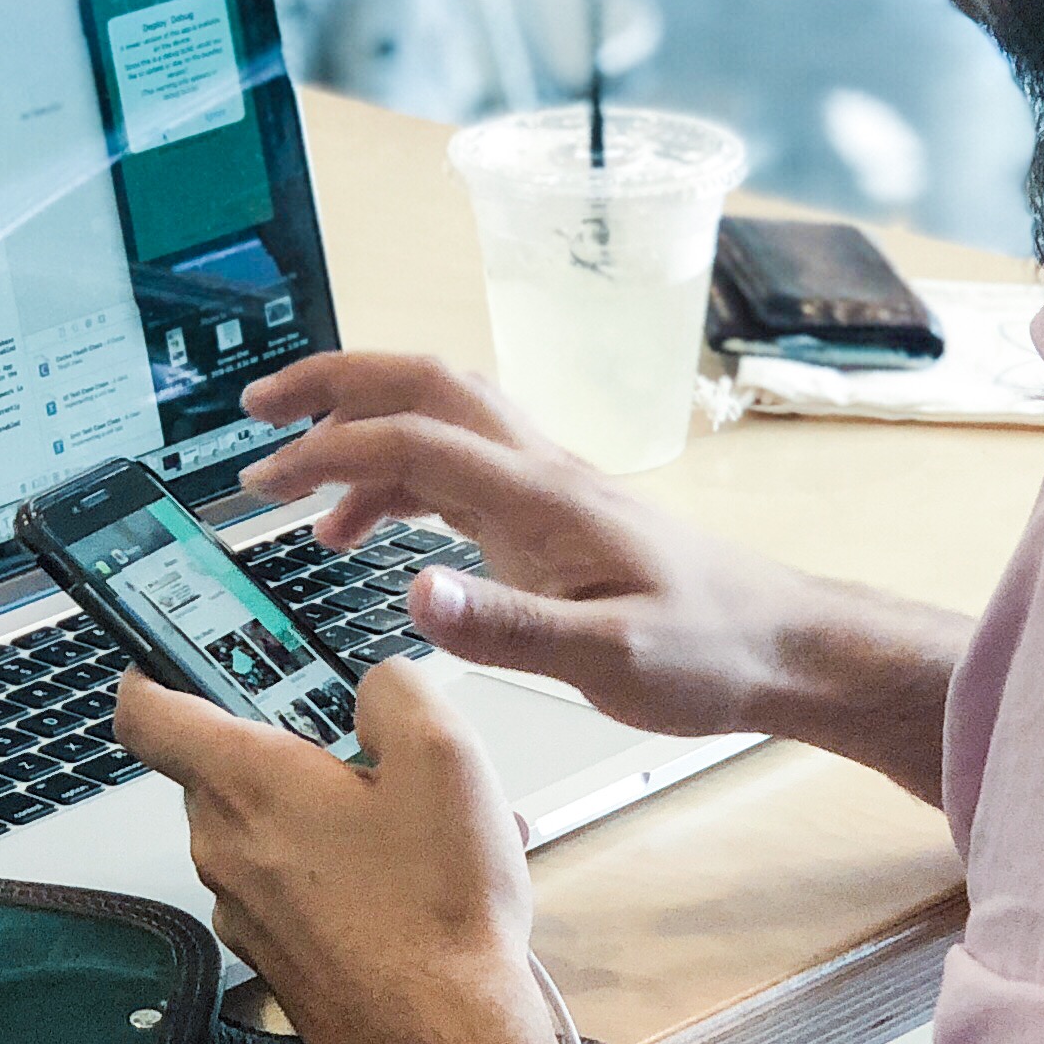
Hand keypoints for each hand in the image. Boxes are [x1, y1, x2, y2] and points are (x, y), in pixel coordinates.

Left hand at [110, 659, 555, 1043]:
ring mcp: (242, 907)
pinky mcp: (273, 955)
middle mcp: (223, 845)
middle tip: (372, 750)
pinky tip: (421, 882)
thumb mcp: (442, 758)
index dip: (153, 671)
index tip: (179, 656)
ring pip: (270, 828)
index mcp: (246, 782)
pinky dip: (345, 870)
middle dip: (294, 748)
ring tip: (429, 826)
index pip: (146, 711)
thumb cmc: (437, 908)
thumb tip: (374, 689)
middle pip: (226, 767)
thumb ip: (395, 693)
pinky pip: (295, 885)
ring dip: (333, 811)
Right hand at [239, 352, 826, 738]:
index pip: (418, 442)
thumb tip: (414, 600)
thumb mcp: (613, 660)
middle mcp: (542, 474)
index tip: (266, 481)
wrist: (784, 647)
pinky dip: (398, 484)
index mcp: (547, 498)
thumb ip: (509, 632)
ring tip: (294, 485)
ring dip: (361, 432)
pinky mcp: (551, 519)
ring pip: (440, 422)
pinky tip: (367, 530)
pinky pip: (458, 473)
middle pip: (425, 386)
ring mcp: (546, 490)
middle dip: (335, 384)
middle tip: (259, 408)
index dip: (333, 451)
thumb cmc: (715, 652)